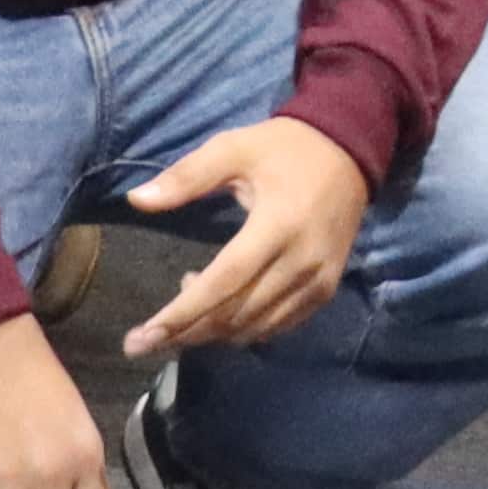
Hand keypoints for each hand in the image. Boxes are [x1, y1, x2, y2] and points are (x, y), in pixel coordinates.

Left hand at [116, 113, 369, 355]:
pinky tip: (222, 311)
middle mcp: (301, 261)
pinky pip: (278, 326)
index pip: (224, 281)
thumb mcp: (234, 148)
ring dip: (213, 331)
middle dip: (186, 331)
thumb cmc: (285, 148)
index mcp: (278, 224)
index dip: (182, 312)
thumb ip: (187, 176)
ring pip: (254, 327)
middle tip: (144, 340)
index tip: (144, 336)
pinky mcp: (325, 290)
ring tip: (183, 313)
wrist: (351, 151)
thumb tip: (136, 200)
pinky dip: (243, 329)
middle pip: (235, 313)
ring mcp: (317, 280)